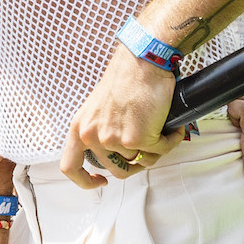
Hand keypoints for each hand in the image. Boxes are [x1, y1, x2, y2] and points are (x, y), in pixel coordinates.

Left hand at [62, 46, 183, 186]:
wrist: (142, 60)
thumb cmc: (126, 79)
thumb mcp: (98, 109)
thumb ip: (100, 132)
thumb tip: (117, 155)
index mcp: (80, 128)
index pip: (70, 168)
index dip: (84, 181)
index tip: (100, 182)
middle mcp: (92, 136)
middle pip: (116, 170)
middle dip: (137, 163)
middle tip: (149, 148)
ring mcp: (113, 139)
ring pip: (141, 162)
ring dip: (155, 150)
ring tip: (161, 131)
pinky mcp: (137, 138)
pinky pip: (160, 151)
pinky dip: (171, 141)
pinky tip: (173, 128)